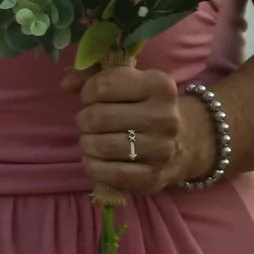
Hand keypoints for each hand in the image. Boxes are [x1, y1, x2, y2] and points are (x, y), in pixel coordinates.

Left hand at [67, 60, 209, 191]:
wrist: (187, 141)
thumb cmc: (145, 106)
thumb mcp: (127, 82)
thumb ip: (93, 76)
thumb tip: (66, 84)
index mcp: (159, 86)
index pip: (103, 86)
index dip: (88, 93)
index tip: (92, 98)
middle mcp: (165, 117)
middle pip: (97, 118)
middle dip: (84, 120)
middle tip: (90, 122)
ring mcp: (162, 149)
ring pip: (101, 146)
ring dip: (87, 143)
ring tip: (93, 140)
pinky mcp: (152, 176)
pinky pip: (107, 173)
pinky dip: (92, 166)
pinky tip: (96, 159)